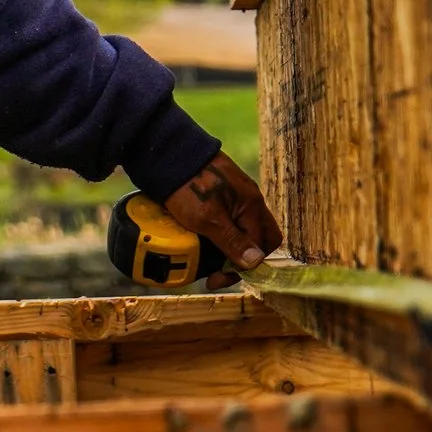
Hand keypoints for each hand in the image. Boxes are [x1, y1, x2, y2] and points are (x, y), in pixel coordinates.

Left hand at [163, 150, 282, 286]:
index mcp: (252, 205)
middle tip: (217, 272)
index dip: (243, 267)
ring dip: (230, 248)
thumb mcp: (208, 218)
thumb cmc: (188, 185)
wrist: (169, 153)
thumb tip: (255, 262)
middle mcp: (249, 201)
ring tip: (207, 260)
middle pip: (259, 238)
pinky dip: (221, 235)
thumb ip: (232, 241)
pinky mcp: (221, 194)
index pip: (262, 245)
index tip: (218, 278)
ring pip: (243, 230)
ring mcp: (235, 196)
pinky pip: (230, 220)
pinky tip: (204, 240)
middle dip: (242, 259)